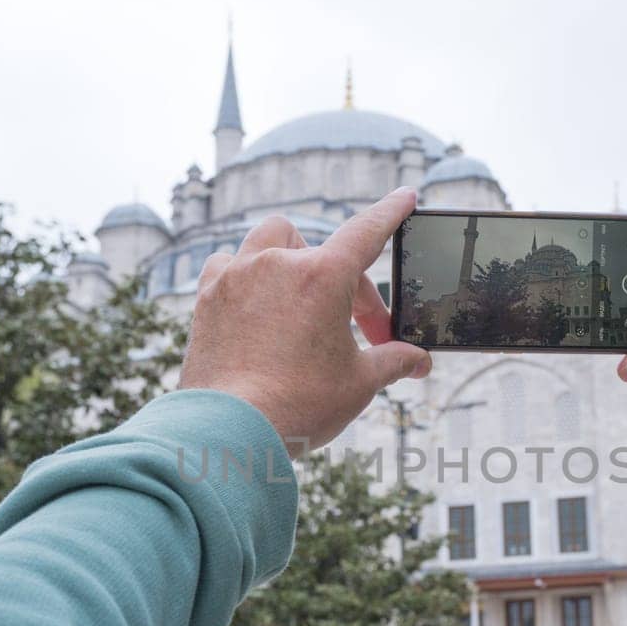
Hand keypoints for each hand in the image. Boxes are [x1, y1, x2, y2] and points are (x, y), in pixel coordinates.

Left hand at [179, 187, 431, 452]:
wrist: (229, 429)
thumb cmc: (298, 405)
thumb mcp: (359, 383)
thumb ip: (393, 361)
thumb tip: (419, 361)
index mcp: (323, 277)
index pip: (367, 231)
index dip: (391, 212)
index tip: (406, 196)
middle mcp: (277, 264)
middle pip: (322, 250)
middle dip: (345, 283)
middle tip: (358, 327)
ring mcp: (237, 276)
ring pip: (269, 240)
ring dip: (291, 259)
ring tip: (301, 297)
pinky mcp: (208, 297)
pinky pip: (228, 264)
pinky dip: (246, 275)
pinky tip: (255, 303)